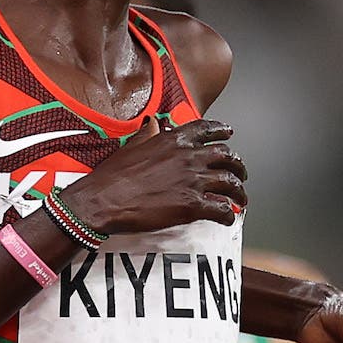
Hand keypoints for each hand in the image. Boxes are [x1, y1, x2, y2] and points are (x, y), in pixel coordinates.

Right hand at [62, 116, 246, 235]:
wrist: (101, 200)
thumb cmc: (111, 176)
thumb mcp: (130, 146)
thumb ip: (147, 135)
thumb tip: (151, 124)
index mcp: (172, 140)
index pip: (207, 130)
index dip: (222, 132)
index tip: (228, 135)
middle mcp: (187, 157)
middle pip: (226, 157)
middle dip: (237, 166)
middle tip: (239, 174)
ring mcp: (192, 181)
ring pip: (230, 183)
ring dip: (239, 192)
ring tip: (241, 199)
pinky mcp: (192, 205)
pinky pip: (221, 209)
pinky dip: (228, 215)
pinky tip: (227, 217)